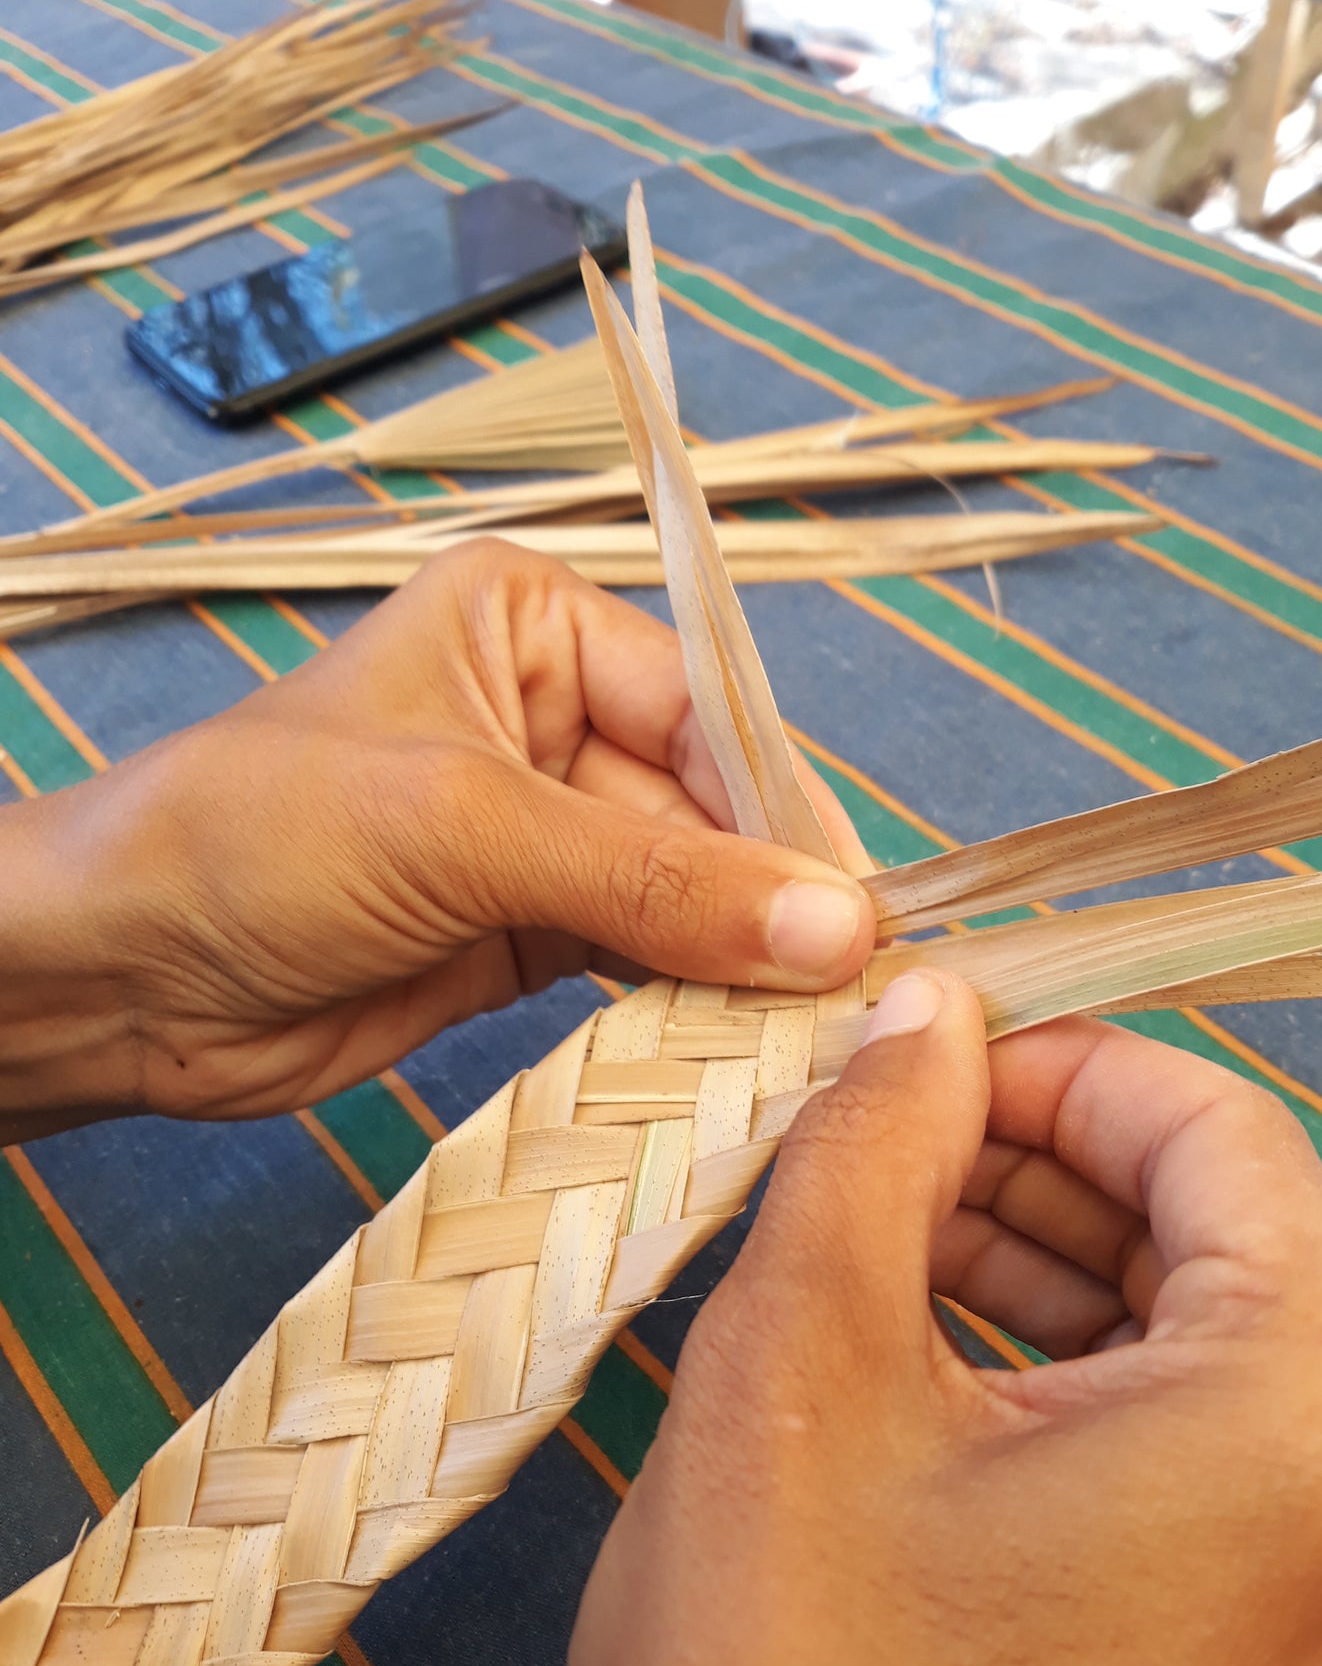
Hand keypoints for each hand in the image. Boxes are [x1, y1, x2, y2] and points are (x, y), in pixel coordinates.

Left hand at [0, 543, 871, 1134]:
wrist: (116, 975)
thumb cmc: (258, 838)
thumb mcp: (465, 828)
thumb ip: (655, 879)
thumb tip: (835, 921)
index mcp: (532, 625)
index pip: (705, 711)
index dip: (783, 811)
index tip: (860, 909)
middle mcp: (550, 718)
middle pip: (709, 811)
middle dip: (768, 900)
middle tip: (850, 989)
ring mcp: (539, 836)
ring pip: (684, 895)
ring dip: (737, 960)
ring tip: (810, 1025)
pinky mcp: (526, 936)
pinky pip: (641, 961)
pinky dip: (687, 1002)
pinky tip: (737, 1040)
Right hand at [536, 973, 1321, 1665]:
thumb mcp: (802, 1356)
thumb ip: (880, 1135)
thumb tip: (927, 1009)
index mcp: (1319, 1429)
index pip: (1217, 1133)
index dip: (1054, 1063)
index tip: (927, 1053)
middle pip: (1226, 1236)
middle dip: (1044, 1164)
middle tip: (887, 1134)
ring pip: (1213, 1343)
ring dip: (1053, 1263)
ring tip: (886, 1229)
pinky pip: (1214, 1459)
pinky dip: (1084, 1379)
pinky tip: (940, 1342)